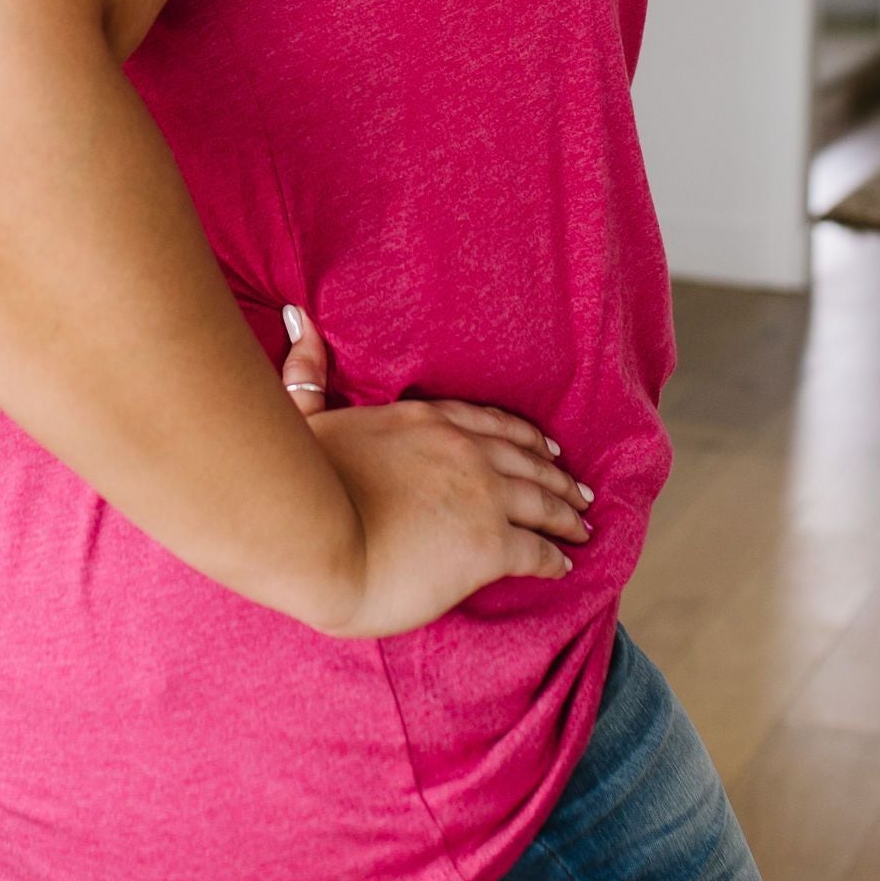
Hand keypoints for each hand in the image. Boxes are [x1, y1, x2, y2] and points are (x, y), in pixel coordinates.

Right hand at [279, 303, 594, 639]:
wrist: (314, 540)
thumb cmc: (298, 484)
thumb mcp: (303, 415)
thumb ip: (308, 370)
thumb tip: (298, 315)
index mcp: (422, 419)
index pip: (487, 421)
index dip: (521, 435)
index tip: (544, 445)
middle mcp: (462, 449)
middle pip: (525, 458)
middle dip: (556, 473)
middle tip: (579, 486)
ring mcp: (482, 495)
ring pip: (542, 500)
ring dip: (565, 512)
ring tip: (581, 524)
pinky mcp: (490, 544)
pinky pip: (537, 550)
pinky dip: (555, 557)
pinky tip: (564, 565)